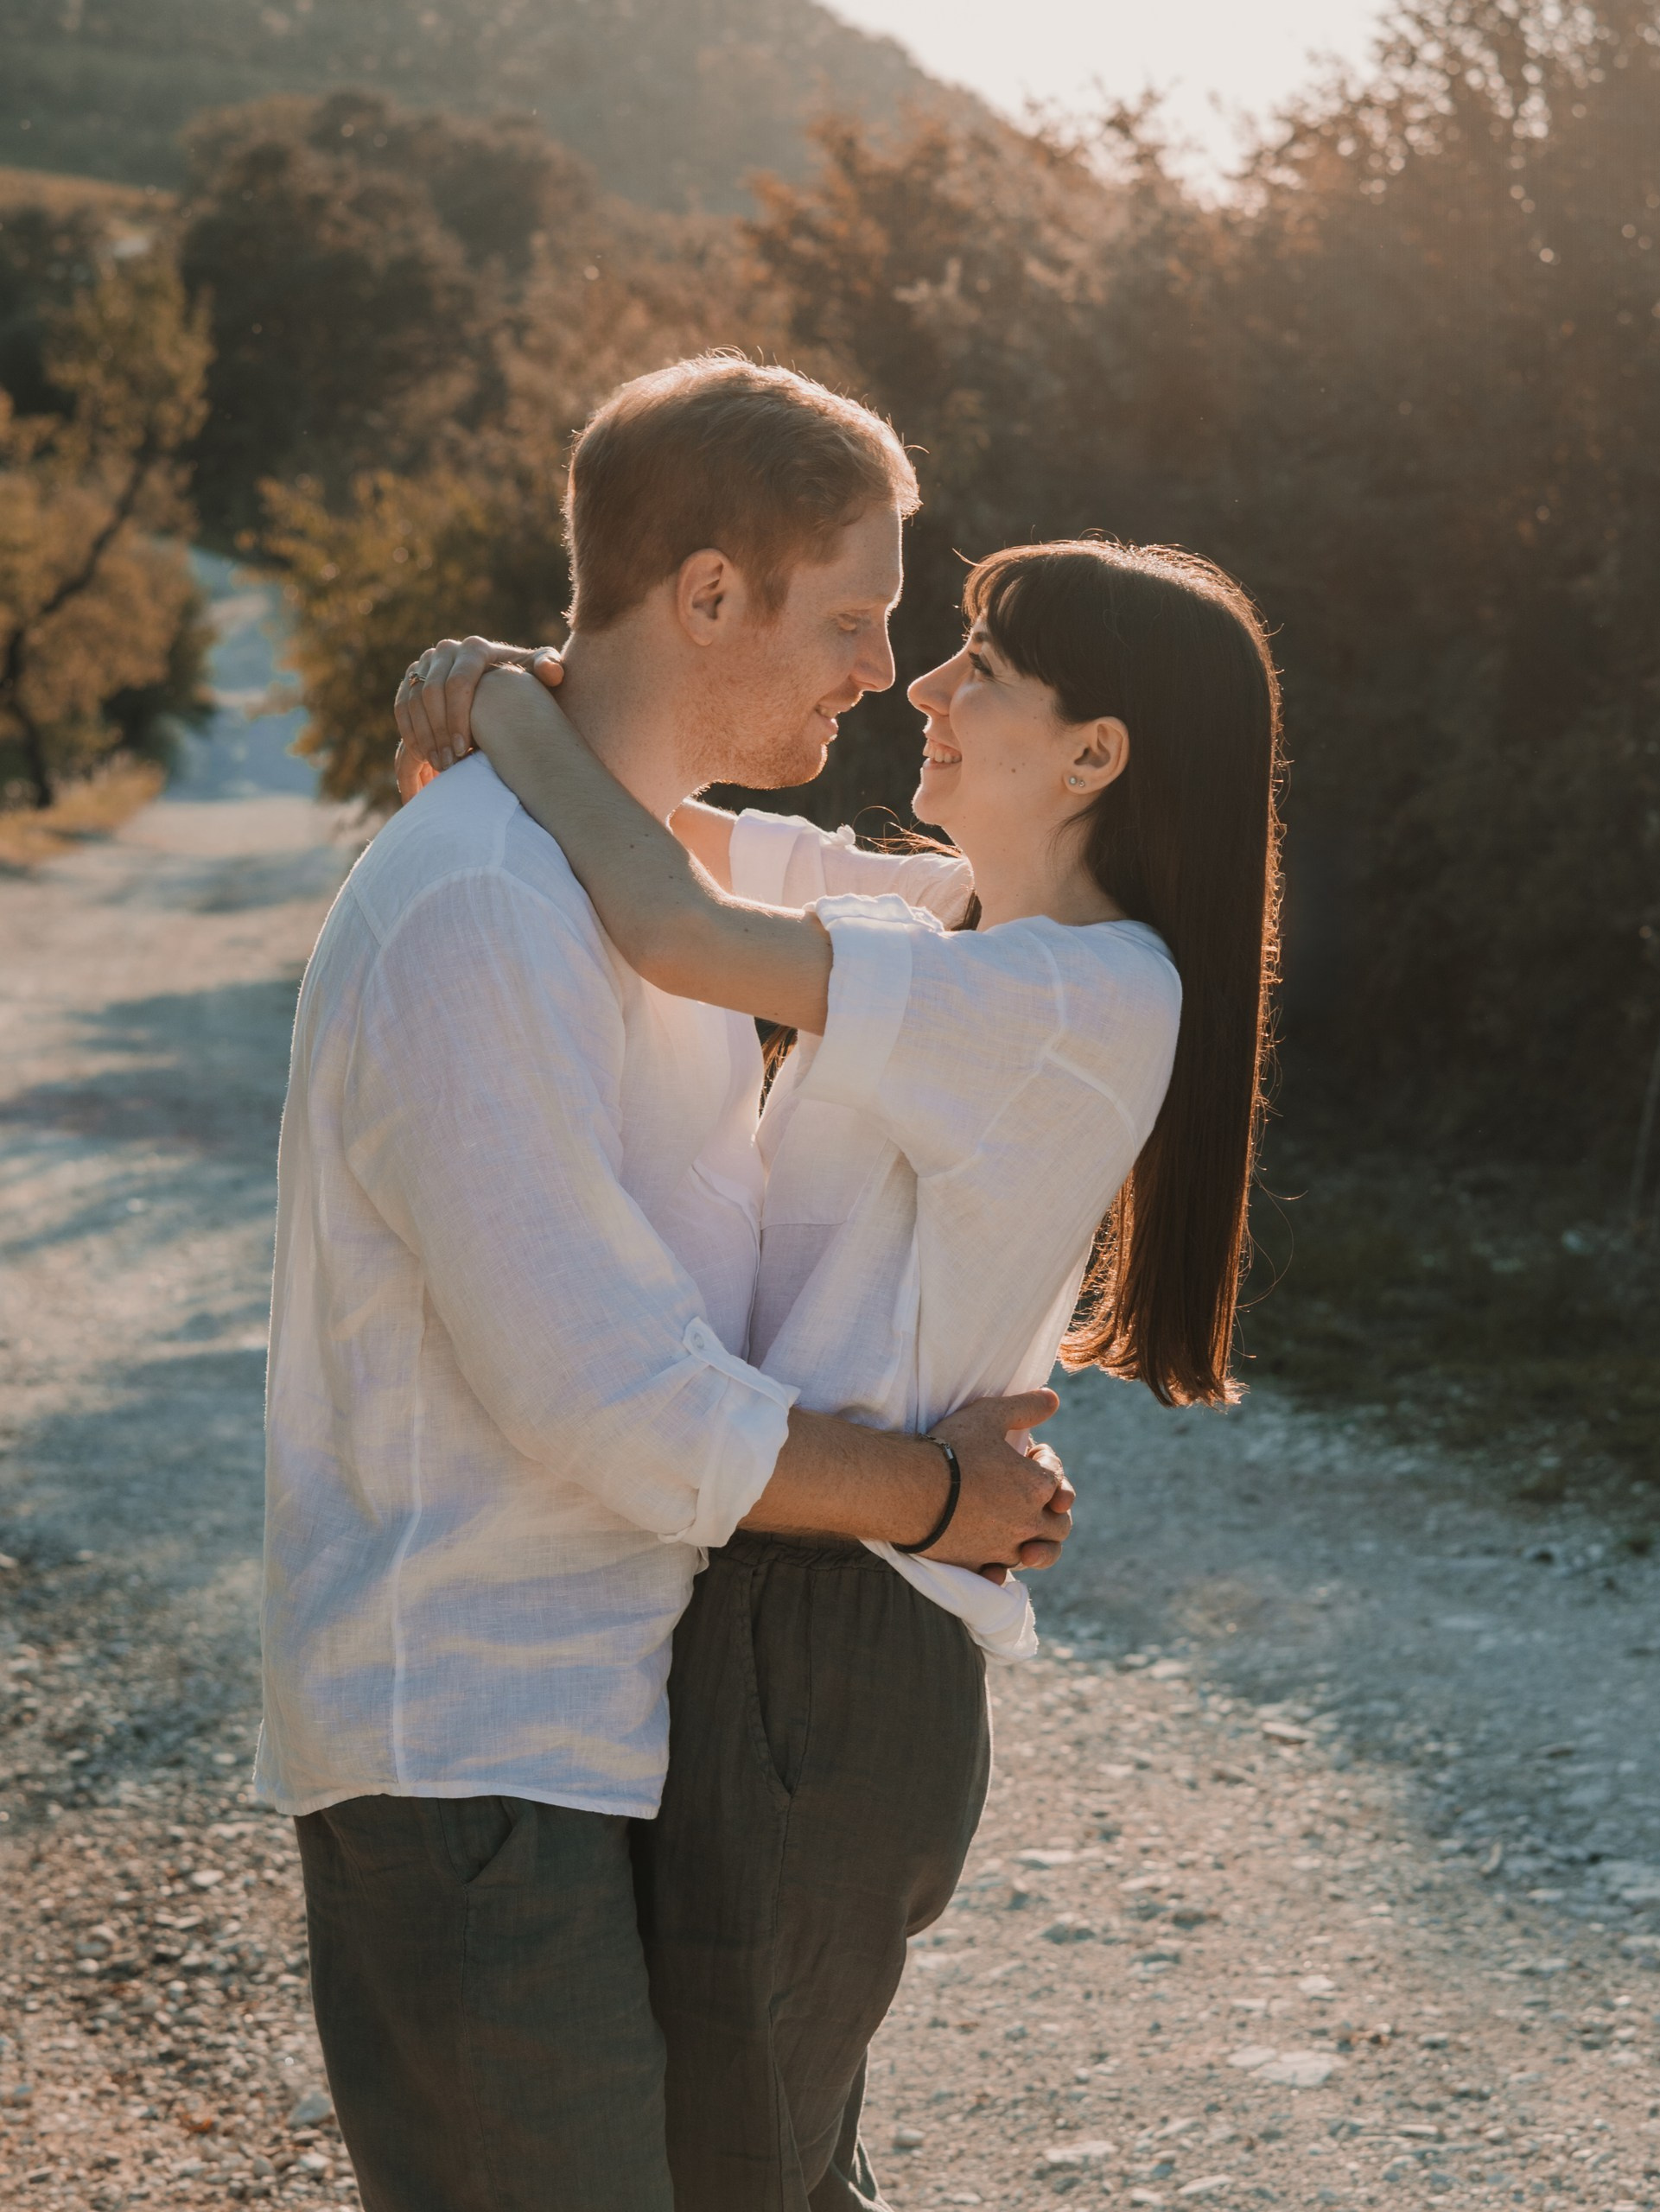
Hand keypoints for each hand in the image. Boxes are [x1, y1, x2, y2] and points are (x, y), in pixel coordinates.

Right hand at [393, 637, 564, 802]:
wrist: (503, 683)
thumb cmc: (526, 684)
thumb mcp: (543, 676)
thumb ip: (550, 669)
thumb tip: (552, 672)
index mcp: (475, 649)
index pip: (457, 684)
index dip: (458, 720)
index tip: (465, 751)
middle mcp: (446, 650)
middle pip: (431, 693)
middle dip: (439, 733)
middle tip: (449, 765)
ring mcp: (426, 663)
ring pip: (413, 701)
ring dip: (423, 737)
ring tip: (440, 766)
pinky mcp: (413, 679)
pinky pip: (402, 707)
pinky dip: (411, 733)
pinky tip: (425, 757)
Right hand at [923, 1390, 1072, 1578]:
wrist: (907, 1488)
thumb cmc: (950, 1448)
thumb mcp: (989, 1415)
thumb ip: (1024, 1407)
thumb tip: (1053, 1398)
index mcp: (1037, 1487)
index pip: (1057, 1477)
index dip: (1045, 1462)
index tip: (1028, 1454)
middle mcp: (1028, 1523)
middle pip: (1060, 1525)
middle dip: (1053, 1508)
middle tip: (1030, 1493)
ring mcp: (1003, 1548)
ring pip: (1037, 1554)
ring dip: (1037, 1543)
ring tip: (1023, 1531)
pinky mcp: (977, 1564)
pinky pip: (1000, 1574)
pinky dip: (1002, 1569)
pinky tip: (994, 1563)